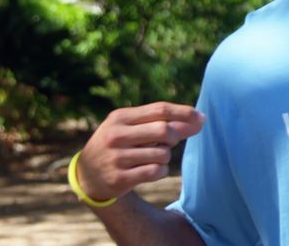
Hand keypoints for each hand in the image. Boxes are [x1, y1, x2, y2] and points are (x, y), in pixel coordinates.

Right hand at [76, 102, 204, 201]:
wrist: (87, 175)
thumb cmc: (119, 145)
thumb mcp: (132, 128)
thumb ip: (161, 123)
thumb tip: (198, 121)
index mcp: (120, 117)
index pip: (160, 110)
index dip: (184, 113)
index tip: (201, 118)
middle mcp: (116, 136)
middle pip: (164, 130)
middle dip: (176, 136)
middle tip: (173, 141)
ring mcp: (116, 158)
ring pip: (162, 154)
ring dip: (166, 156)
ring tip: (154, 156)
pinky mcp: (119, 178)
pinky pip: (156, 171)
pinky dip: (161, 170)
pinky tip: (152, 169)